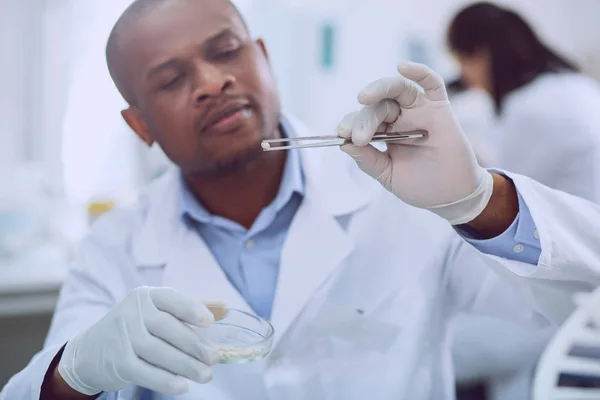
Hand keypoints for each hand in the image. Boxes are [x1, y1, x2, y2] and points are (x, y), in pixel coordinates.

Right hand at [57, 287, 226, 395]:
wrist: (91, 350)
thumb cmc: (137, 326)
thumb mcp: (159, 311)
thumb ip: (192, 308)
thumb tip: (225, 309)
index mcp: (147, 296)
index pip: (171, 299)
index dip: (191, 309)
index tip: (209, 322)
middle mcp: (133, 313)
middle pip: (169, 329)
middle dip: (195, 345)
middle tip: (215, 358)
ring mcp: (124, 338)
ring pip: (160, 353)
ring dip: (186, 366)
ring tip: (206, 375)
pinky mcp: (119, 362)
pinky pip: (146, 373)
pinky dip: (165, 381)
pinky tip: (182, 386)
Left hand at [338, 61, 493, 224]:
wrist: (450, 197)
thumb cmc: (420, 185)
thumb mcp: (387, 175)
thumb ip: (368, 160)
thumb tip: (344, 144)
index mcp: (383, 132)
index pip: (362, 121)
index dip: (351, 125)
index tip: (342, 135)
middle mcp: (399, 118)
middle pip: (377, 106)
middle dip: (364, 120)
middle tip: (359, 137)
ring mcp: (418, 111)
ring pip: (397, 89)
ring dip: (379, 88)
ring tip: (364, 96)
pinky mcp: (439, 108)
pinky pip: (432, 83)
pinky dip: (419, 72)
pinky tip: (403, 67)